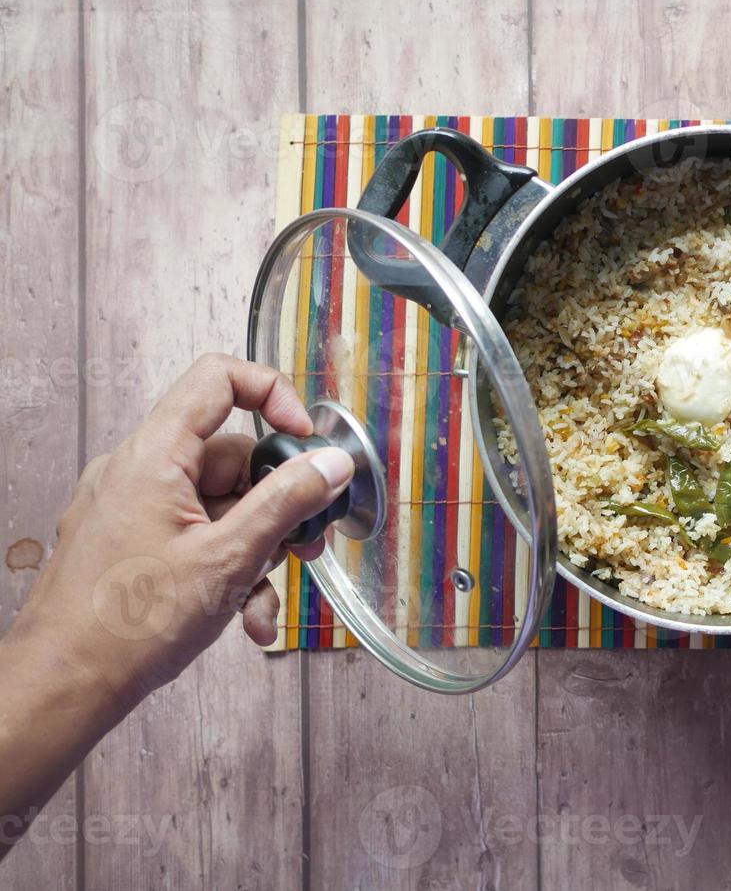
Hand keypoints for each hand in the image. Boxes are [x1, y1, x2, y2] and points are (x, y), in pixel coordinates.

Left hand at [4, 353, 353, 712]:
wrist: (62, 687)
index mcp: (154, 456)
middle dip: (279, 505)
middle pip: (233, 457)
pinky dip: (227, 570)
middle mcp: (139, 471)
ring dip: (256, 551)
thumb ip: (286, 502)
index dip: (273, 396)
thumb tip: (332, 462)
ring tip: (265, 600)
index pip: (218, 379)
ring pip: (221, 506)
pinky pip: (197, 537)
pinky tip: (244, 617)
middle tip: (308, 543)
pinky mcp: (133, 543)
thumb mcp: (228, 558)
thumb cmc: (127, 626)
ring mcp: (133, 508)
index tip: (307, 440)